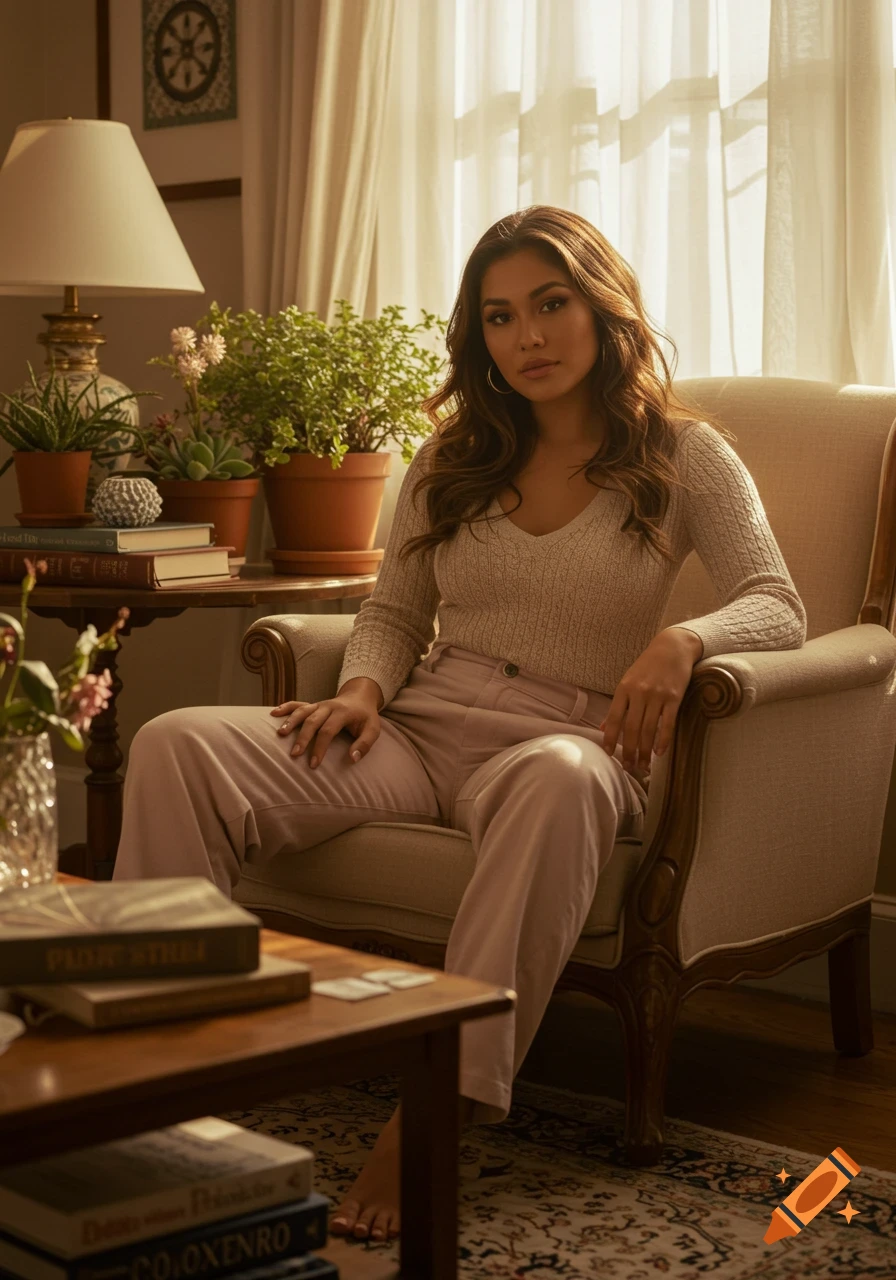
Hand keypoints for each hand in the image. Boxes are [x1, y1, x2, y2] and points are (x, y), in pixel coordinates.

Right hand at [269, 695, 381, 767]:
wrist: (360, 697)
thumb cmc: (366, 717)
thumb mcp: (373, 729)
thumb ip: (364, 744)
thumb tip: (353, 758)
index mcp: (343, 712)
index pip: (328, 730)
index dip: (320, 747)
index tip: (313, 764)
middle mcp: (329, 706)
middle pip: (313, 721)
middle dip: (303, 737)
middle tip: (294, 754)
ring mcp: (319, 704)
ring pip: (302, 711)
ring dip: (291, 722)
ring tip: (280, 734)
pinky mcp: (313, 705)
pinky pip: (297, 703)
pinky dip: (286, 707)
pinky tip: (273, 712)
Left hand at [598, 628, 702, 773]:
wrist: (673, 646)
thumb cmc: (648, 665)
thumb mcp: (628, 680)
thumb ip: (618, 705)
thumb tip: (602, 728)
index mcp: (624, 689)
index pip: (613, 718)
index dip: (610, 738)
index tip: (608, 754)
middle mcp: (639, 692)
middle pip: (631, 728)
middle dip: (629, 751)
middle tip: (628, 768)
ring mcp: (657, 695)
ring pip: (649, 729)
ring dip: (645, 751)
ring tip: (643, 766)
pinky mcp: (674, 697)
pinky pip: (668, 723)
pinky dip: (663, 740)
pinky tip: (660, 753)